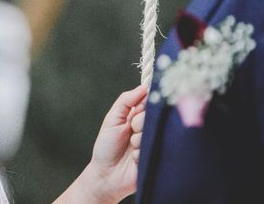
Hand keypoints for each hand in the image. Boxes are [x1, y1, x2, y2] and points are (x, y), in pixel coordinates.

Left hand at [53, 85, 147, 203]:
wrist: (106, 176)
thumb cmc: (107, 147)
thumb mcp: (112, 120)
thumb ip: (126, 101)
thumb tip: (143, 87)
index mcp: (138, 115)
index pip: (149, 100)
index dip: (148, 100)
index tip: (144, 102)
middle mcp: (148, 127)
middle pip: (152, 115)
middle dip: (138, 122)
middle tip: (130, 130)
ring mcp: (153, 142)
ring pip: (151, 132)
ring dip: (138, 140)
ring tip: (130, 147)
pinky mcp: (157, 157)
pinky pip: (150, 148)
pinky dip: (139, 154)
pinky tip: (134, 159)